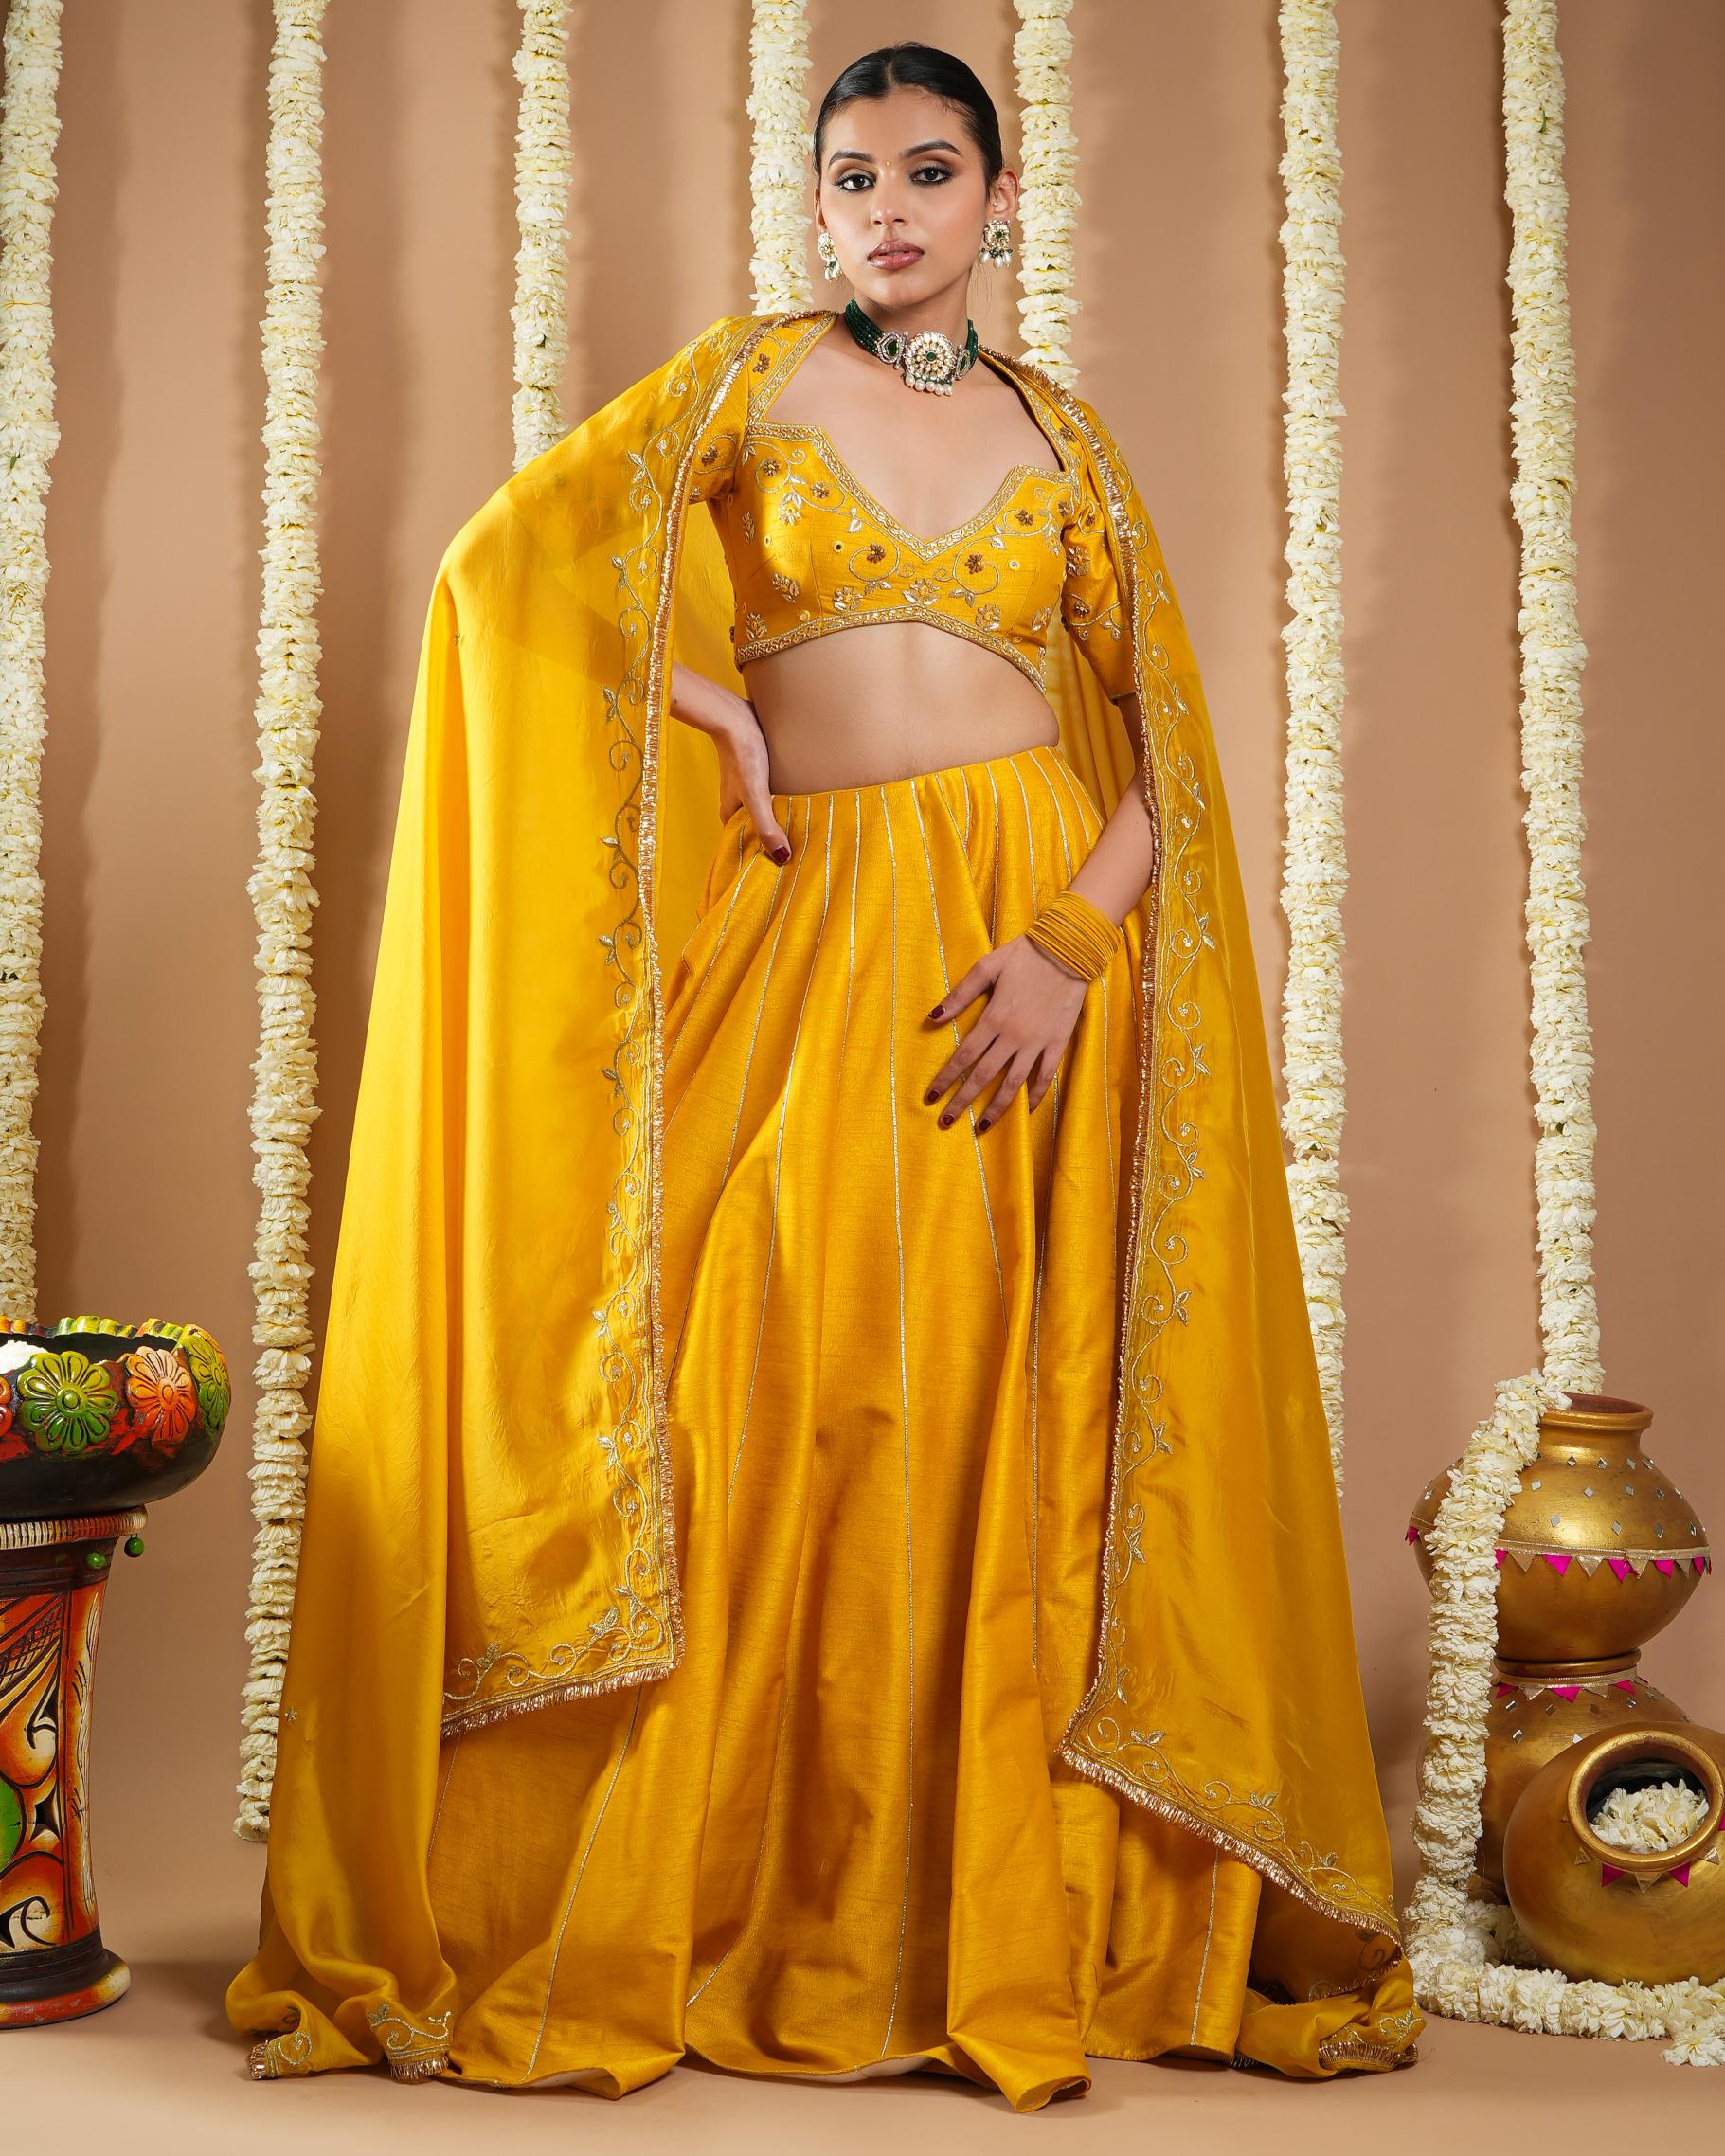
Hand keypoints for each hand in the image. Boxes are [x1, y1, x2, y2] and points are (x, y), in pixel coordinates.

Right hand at [713, 701, 791, 864]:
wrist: (735, 715)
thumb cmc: (742, 755)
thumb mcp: (755, 796)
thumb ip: (767, 827)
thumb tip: (782, 859)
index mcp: (731, 814)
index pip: (749, 844)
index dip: (765, 857)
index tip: (786, 870)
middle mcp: (738, 802)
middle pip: (760, 827)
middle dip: (777, 840)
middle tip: (805, 854)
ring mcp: (748, 785)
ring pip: (769, 809)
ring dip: (784, 819)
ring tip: (810, 833)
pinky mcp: (759, 770)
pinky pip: (775, 792)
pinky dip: (786, 800)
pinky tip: (803, 802)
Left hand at [922, 934, 1087, 1132]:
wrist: (1067, 950)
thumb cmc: (1023, 956)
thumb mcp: (986, 968)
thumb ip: (959, 995)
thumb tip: (932, 1018)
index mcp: (993, 1019)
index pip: (963, 1057)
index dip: (945, 1079)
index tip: (930, 1098)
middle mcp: (1013, 1037)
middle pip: (983, 1077)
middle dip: (962, 1101)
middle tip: (946, 1121)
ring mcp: (1037, 1042)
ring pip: (1013, 1083)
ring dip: (996, 1107)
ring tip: (982, 1126)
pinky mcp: (1058, 1042)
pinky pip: (1045, 1075)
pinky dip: (1036, 1094)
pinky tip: (1026, 1109)